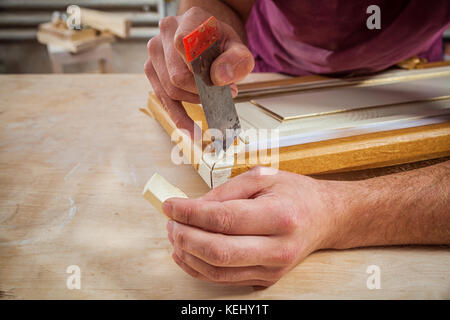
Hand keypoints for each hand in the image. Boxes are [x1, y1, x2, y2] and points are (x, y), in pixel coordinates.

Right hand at [144, 7, 254, 136]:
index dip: (201, 72)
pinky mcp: (151, 69)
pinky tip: (191, 131)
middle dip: (201, 92)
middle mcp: (166, 32)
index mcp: (189, 21)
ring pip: (169, 90)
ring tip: (212, 99)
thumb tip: (219, 78)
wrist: (206, 36)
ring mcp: (155, 51)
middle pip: (177, 76)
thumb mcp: (238, 47)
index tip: (222, 85)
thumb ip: (236, 60)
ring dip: (193, 101)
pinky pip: (162, 98)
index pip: (184, 46)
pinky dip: (179, 116)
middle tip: (222, 95)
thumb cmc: (220, 43)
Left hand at [162, 167, 343, 286]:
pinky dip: (199, 268)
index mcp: (279, 216)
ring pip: (217, 271)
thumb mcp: (263, 177)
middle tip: (170, 223)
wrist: (325, 218)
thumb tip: (192, 207)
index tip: (170, 205)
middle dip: (185, 238)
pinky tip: (186, 253)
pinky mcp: (266, 279)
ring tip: (174, 235)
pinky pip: (224, 279)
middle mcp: (278, 248)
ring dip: (188, 254)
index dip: (190, 213)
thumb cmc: (295, 194)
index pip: (224, 219)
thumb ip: (226, 191)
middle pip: (218, 251)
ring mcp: (273, 269)